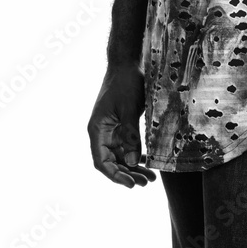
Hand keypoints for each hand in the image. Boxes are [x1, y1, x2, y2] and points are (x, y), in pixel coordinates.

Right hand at [87, 62, 156, 188]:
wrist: (127, 63)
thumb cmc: (125, 82)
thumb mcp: (129, 108)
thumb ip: (130, 135)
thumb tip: (132, 162)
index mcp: (97, 129)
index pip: (101, 161)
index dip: (115, 175)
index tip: (130, 184)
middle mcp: (101, 133)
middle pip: (111, 162)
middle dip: (127, 174)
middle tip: (146, 182)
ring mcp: (111, 129)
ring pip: (120, 156)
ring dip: (133, 167)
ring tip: (150, 177)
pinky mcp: (120, 125)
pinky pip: (126, 146)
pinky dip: (135, 155)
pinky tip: (146, 161)